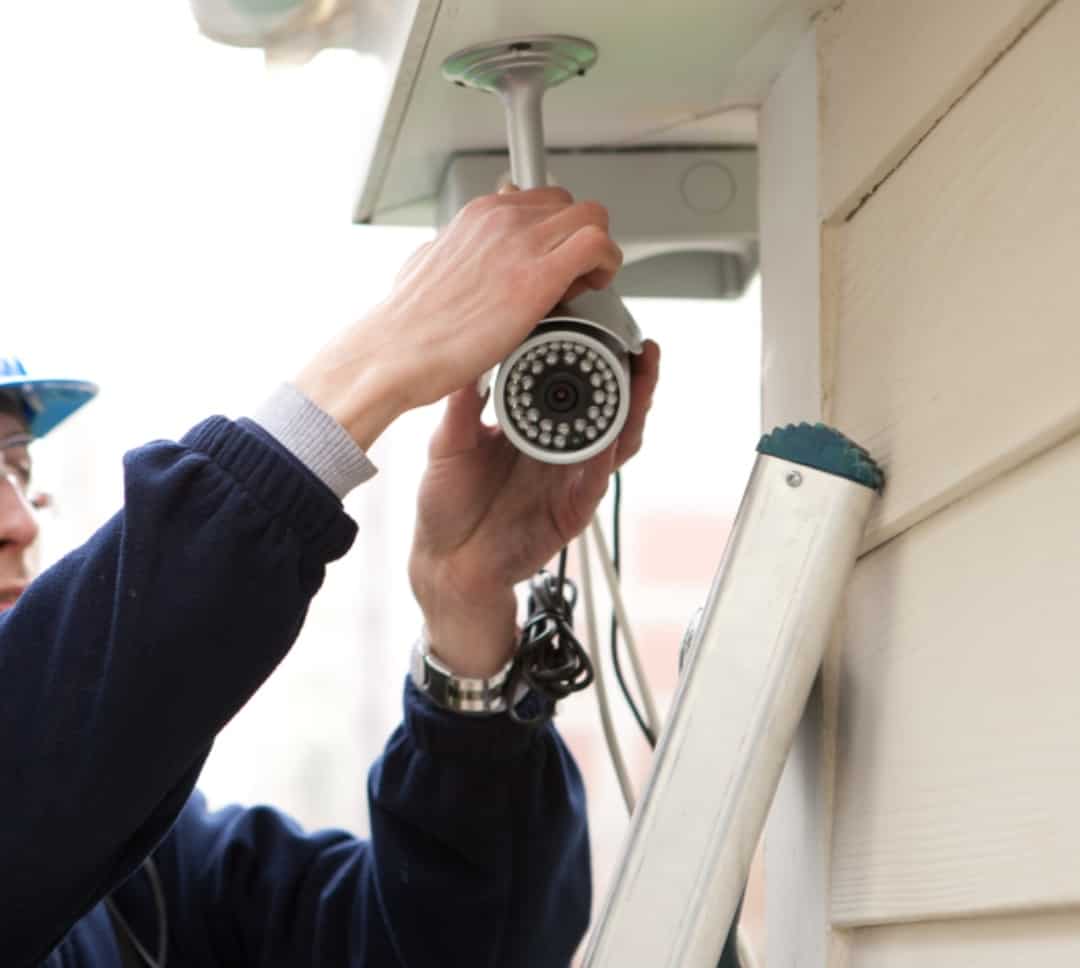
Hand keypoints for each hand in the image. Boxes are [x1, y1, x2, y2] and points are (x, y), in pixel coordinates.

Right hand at [294, 187, 622, 449]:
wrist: (394, 350)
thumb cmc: (407, 323)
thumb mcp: (425, 263)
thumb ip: (447, 249)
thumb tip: (449, 252)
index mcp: (479, 215)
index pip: (541, 199)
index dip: (557, 232)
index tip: (554, 262)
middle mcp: (501, 219)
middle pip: (572, 204)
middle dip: (580, 239)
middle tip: (573, 278)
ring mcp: (520, 243)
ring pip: (592, 217)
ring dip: (598, 252)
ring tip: (583, 287)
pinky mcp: (537, 277)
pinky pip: (597, 245)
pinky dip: (608, 264)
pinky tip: (593, 289)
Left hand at [408, 340, 660, 677]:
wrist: (447, 561)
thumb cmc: (446, 505)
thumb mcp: (448, 444)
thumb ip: (462, 404)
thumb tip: (468, 354)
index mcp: (531, 427)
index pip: (571, 386)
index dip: (592, 358)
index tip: (600, 326)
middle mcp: (558, 448)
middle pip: (609, 408)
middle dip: (632, 377)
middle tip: (642, 348)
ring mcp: (571, 478)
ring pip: (617, 440)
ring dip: (634, 410)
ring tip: (643, 380)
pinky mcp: (573, 509)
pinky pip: (598, 480)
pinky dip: (607, 458)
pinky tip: (612, 438)